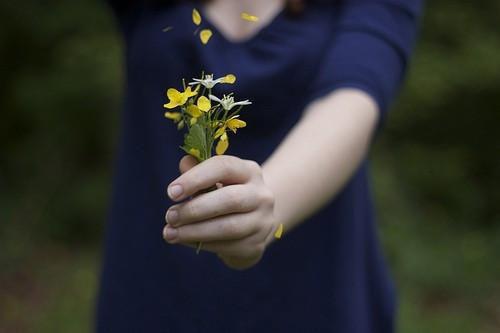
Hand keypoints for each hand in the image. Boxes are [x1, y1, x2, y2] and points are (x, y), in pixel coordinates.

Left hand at [163, 155, 278, 269]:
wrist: (253, 223)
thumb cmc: (226, 194)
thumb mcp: (214, 179)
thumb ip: (198, 170)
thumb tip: (185, 162)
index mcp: (249, 171)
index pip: (224, 167)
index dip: (196, 179)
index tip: (171, 192)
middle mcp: (261, 195)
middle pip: (230, 200)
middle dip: (194, 209)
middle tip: (170, 216)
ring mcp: (262, 222)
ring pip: (228, 227)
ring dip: (195, 231)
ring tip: (170, 232)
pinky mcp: (256, 245)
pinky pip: (227, 247)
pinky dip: (202, 244)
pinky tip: (186, 240)